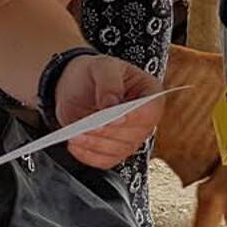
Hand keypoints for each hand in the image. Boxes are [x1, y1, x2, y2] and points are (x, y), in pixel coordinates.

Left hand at [53, 54, 160, 168]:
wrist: (79, 86)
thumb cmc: (96, 73)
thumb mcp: (102, 66)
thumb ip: (109, 82)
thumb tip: (110, 105)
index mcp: (150, 92)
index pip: (151, 110)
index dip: (134, 116)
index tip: (112, 117)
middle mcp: (144, 119)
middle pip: (134, 134)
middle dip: (108, 132)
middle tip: (87, 126)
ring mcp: (131, 138)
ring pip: (118, 150)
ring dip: (95, 144)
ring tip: (75, 134)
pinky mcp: (114, 151)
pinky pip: (105, 160)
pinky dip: (88, 155)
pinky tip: (75, 144)